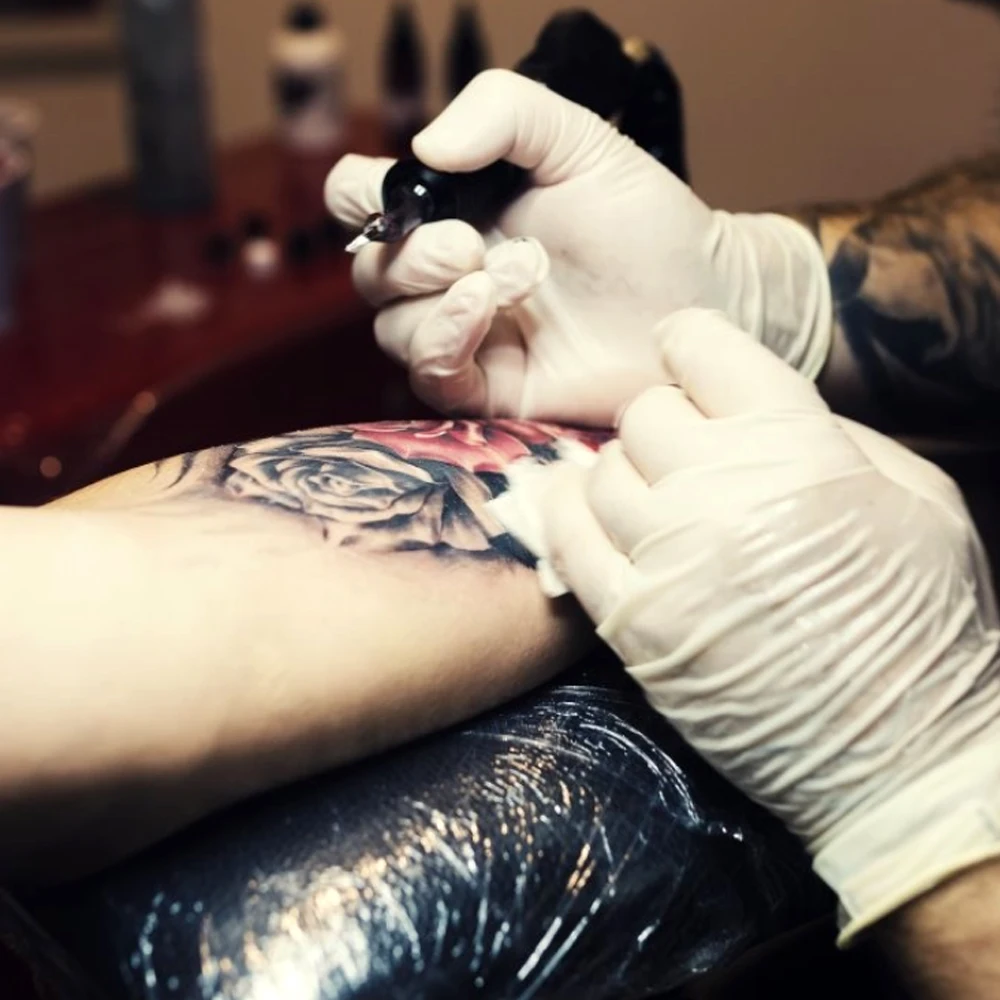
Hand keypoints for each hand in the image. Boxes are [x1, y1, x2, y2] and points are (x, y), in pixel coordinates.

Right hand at [326, 71, 831, 425]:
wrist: (697, 295)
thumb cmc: (643, 220)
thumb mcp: (578, 141)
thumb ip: (503, 113)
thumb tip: (424, 149)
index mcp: (453, 210)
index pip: (362, 201)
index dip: (361, 197)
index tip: (401, 194)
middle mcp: (449, 274)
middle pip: (370, 273)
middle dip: (415, 257)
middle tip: (475, 247)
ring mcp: (467, 333)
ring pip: (392, 329)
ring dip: (440, 303)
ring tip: (516, 282)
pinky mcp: (489, 386)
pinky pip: (431, 375)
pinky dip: (444, 343)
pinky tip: (487, 314)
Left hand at [539, 308, 999, 940]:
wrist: (901, 756)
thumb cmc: (924, 622)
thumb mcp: (918, 499)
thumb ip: (831, 436)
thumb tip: (751, 411)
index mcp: (796, 444)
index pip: (704, 350)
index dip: (692, 347)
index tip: (688, 361)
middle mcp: (719, 489)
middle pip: (644, 413)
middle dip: (666, 423)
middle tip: (689, 454)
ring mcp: (665, 557)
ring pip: (599, 471)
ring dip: (624, 476)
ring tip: (655, 499)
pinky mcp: (630, 623)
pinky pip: (567, 542)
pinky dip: (570, 519)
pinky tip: (588, 517)